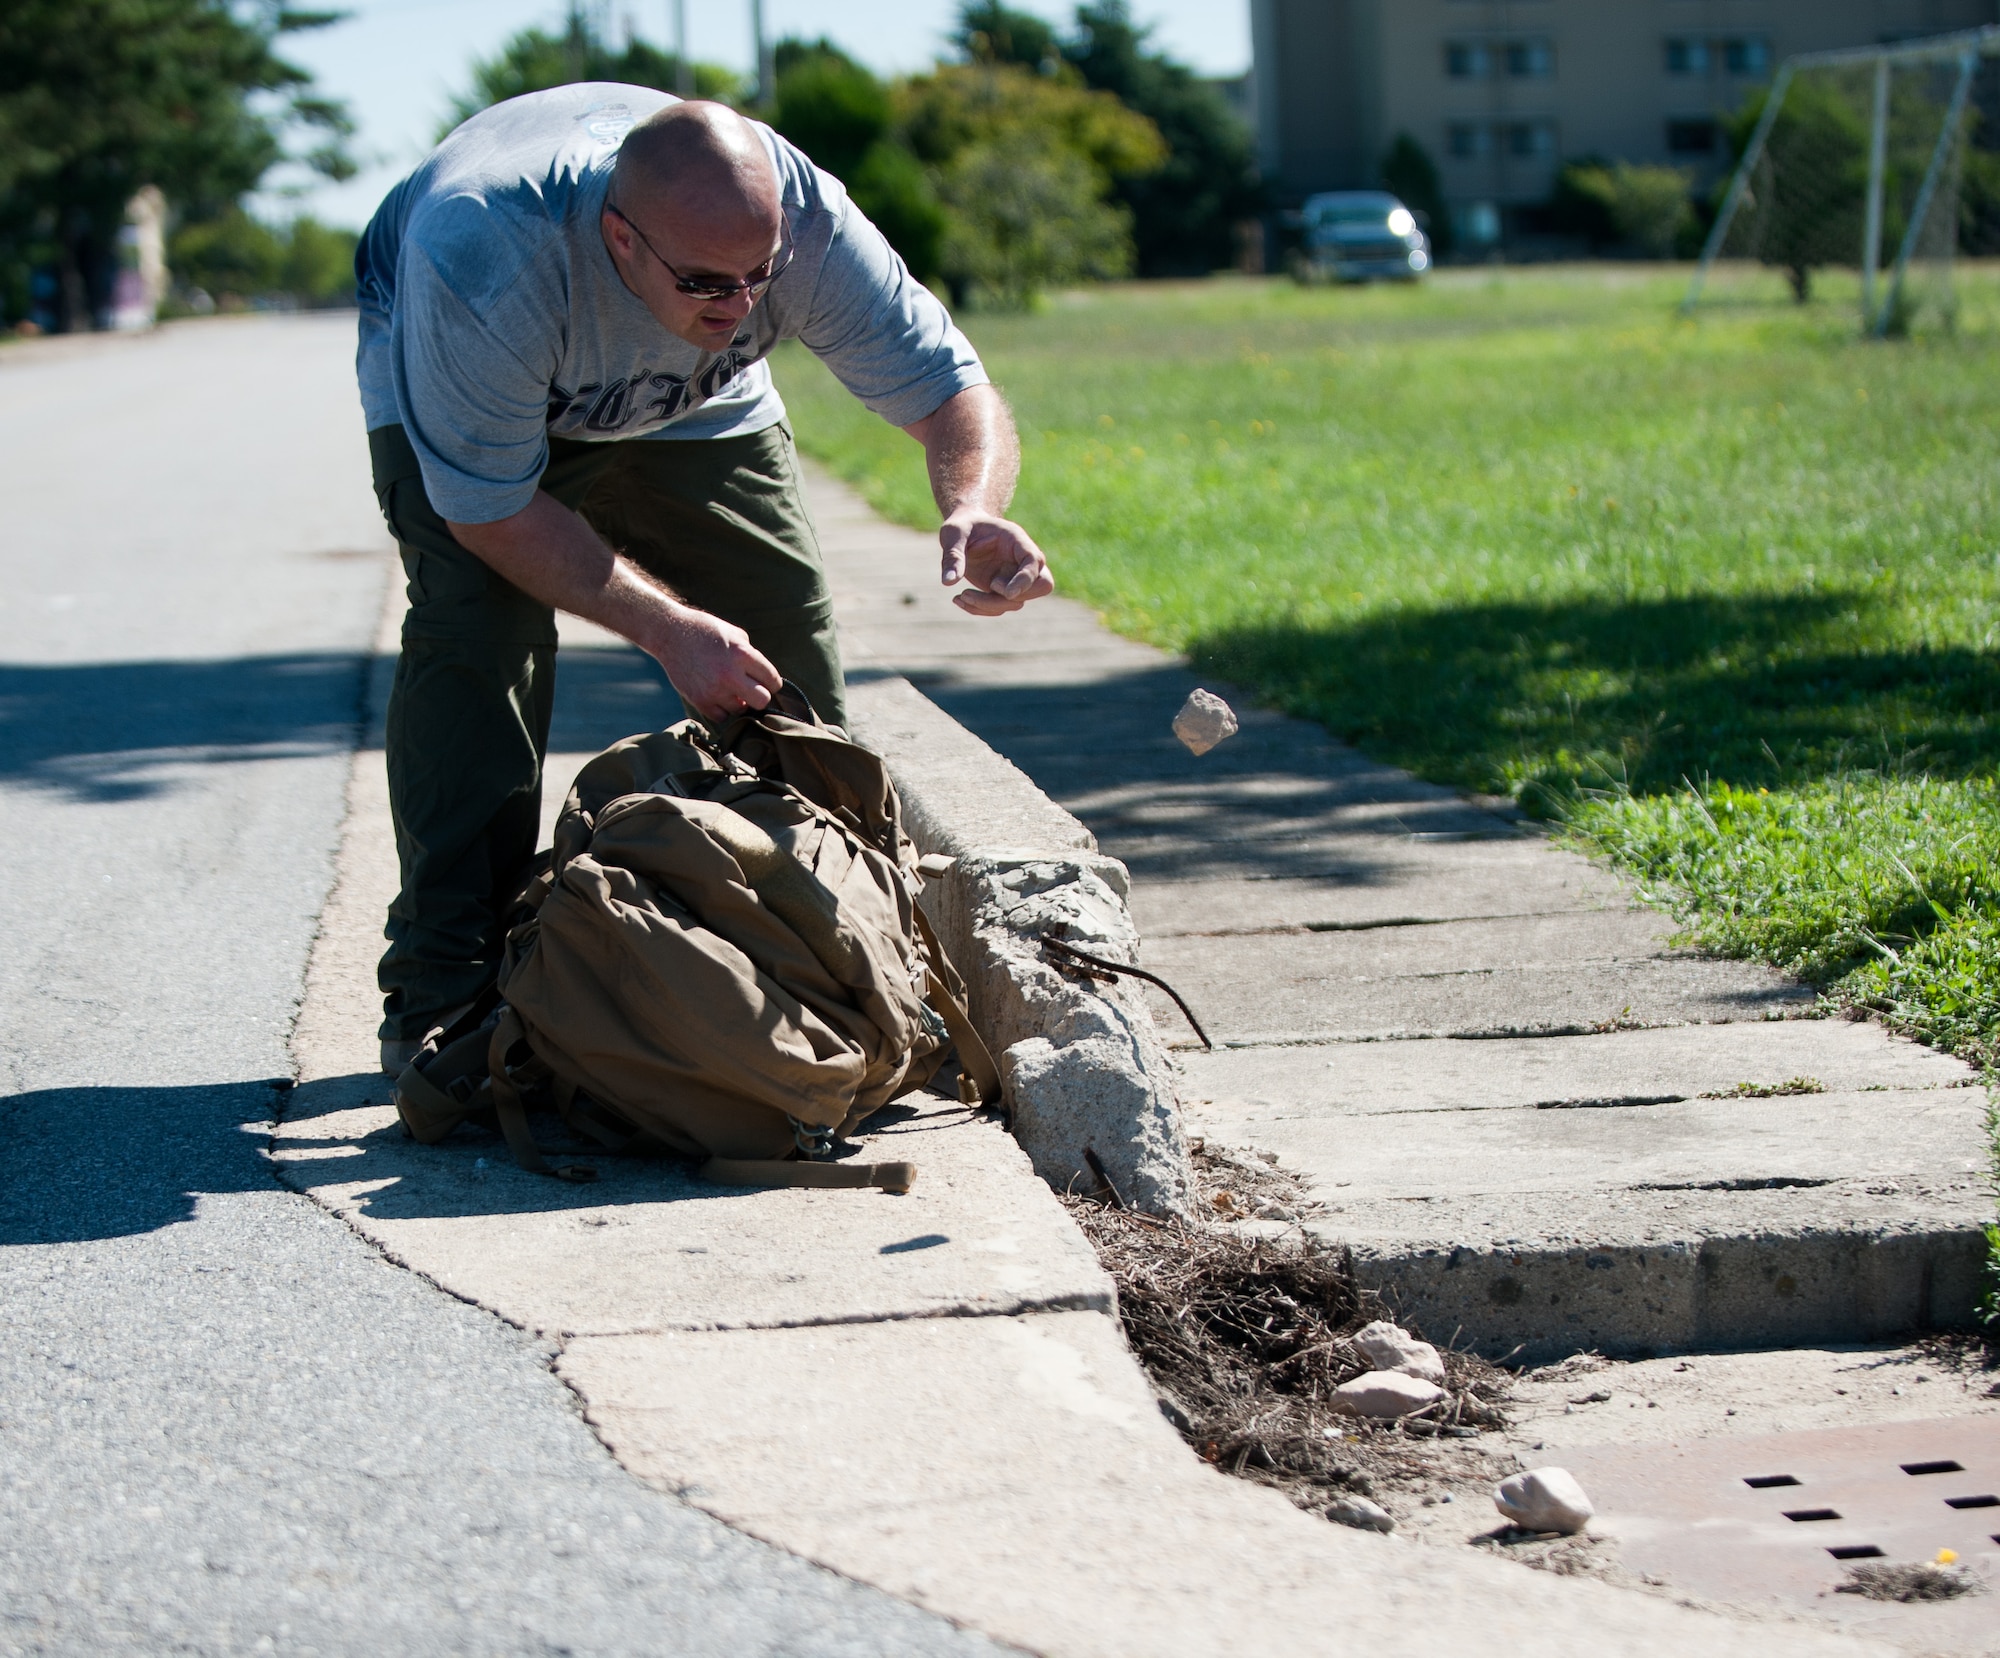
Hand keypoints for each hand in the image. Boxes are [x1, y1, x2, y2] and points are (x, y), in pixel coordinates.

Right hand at [649, 601, 780, 722]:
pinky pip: (721, 717)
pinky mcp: (699, 700)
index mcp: (742, 654)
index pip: (773, 680)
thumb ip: (752, 656)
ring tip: (727, 686)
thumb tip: (763, 677)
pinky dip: (721, 708)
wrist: (670, 634)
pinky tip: (716, 694)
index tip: (765, 681)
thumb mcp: (735, 634)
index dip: (771, 682)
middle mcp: (730, 674)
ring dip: (737, 701)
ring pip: (740, 709)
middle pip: (762, 701)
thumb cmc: (705, 631)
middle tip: (751, 689)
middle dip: (759, 696)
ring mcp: (714, 689)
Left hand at [938, 509, 1054, 615]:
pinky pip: (1000, 607)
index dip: (1026, 579)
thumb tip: (949, 582)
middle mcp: (1021, 560)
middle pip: (1041, 585)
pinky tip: (959, 599)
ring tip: (961, 596)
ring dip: (989, 605)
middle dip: (1015, 596)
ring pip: (1017, 602)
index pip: (1035, 562)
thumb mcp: (953, 533)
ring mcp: (1014, 577)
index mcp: (1016, 540)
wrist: (964, 531)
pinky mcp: (1002, 590)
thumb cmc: (962, 526)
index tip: (1007, 592)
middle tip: (989, 586)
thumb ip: (953, 555)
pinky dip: (980, 609)